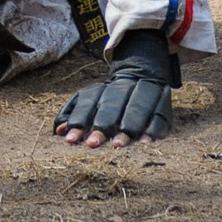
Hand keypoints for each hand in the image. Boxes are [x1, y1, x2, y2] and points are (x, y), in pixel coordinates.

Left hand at [53, 28, 179, 147]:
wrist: (145, 75)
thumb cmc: (111, 99)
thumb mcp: (91, 101)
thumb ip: (74, 114)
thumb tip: (58, 131)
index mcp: (104, 89)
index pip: (88, 103)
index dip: (78, 121)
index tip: (69, 140)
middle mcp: (124, 89)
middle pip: (112, 107)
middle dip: (101, 126)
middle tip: (92, 145)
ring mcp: (145, 96)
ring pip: (136, 111)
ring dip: (126, 129)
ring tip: (117, 146)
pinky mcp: (163, 106)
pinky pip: (159, 118)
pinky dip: (152, 130)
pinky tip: (145, 143)